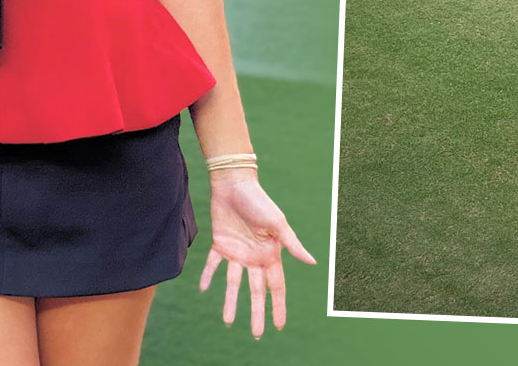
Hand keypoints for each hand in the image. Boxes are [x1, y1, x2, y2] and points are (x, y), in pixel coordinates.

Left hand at [199, 172, 314, 337]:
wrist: (235, 184)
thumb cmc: (260, 202)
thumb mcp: (278, 224)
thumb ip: (292, 244)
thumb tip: (312, 263)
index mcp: (270, 254)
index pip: (275, 286)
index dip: (277, 306)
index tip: (279, 326)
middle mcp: (254, 257)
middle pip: (256, 291)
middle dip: (257, 312)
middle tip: (257, 334)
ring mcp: (237, 252)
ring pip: (234, 283)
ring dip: (231, 301)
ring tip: (227, 322)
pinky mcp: (220, 244)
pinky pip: (214, 264)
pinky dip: (208, 275)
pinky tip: (204, 288)